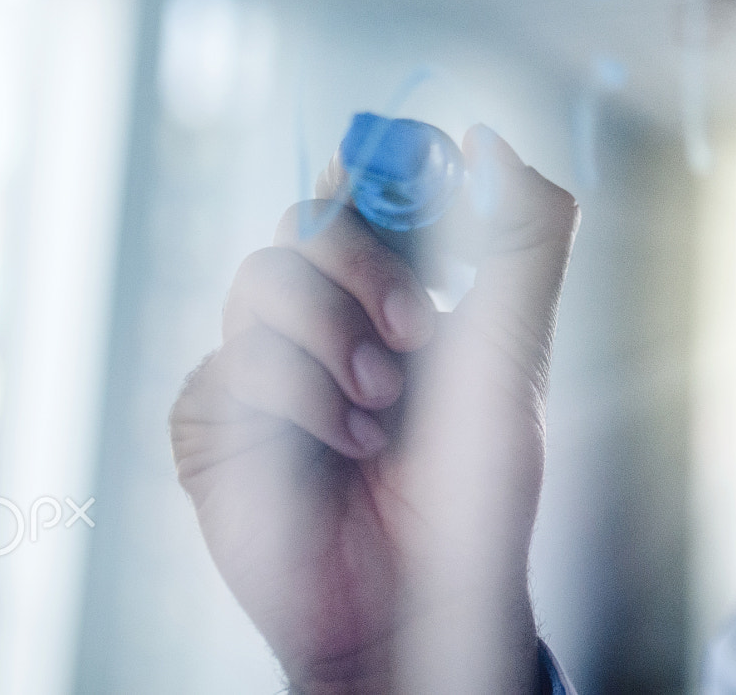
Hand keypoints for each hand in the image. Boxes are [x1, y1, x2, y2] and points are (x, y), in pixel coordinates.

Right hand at [170, 124, 577, 694]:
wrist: (425, 594)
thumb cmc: (475, 484)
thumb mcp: (515, 348)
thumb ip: (523, 238)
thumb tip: (487, 140)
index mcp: (390, 288)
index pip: (366, 188)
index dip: (388, 170)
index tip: (431, 184)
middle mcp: (319, 315)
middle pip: (307, 217)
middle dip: (367, 265)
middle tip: (415, 329)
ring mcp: (258, 362)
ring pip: (262, 277)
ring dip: (335, 341)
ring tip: (381, 412)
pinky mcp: (212, 417)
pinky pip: (232, 360)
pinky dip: (301, 402)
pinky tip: (342, 452)